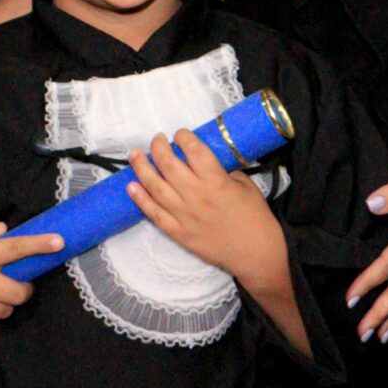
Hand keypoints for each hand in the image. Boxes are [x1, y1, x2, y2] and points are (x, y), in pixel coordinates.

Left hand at [125, 129, 282, 284]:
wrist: (256, 254)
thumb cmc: (255, 217)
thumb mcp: (246, 185)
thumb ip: (225, 171)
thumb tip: (207, 162)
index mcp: (216, 181)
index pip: (193, 150)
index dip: (183, 137)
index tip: (180, 134)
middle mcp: (196, 195)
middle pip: (168, 164)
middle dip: (158, 146)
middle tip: (157, 139)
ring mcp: (184, 215)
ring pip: (155, 186)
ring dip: (141, 168)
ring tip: (135, 155)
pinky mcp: (178, 233)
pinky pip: (154, 214)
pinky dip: (140, 199)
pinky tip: (131, 187)